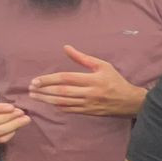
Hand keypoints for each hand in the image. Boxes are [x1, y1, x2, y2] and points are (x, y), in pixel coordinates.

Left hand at [29, 46, 145, 117]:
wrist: (130, 102)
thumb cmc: (115, 81)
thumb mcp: (103, 66)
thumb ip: (83, 58)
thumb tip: (66, 48)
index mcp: (92, 80)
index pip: (66, 78)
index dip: (49, 79)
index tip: (36, 80)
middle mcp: (89, 93)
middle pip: (62, 92)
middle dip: (44, 90)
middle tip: (31, 88)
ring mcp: (88, 104)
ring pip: (63, 103)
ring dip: (46, 100)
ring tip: (34, 96)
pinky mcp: (89, 112)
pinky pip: (70, 110)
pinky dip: (58, 107)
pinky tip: (49, 103)